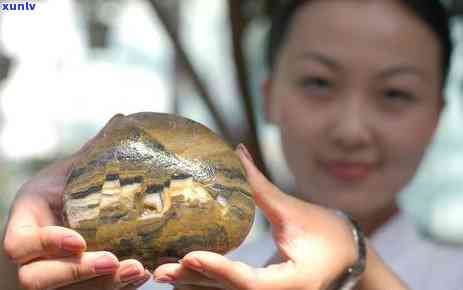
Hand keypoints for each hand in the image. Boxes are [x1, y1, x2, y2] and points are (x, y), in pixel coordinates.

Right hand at [2, 114, 150, 289]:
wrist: (74, 213)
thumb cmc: (69, 189)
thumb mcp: (74, 169)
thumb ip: (93, 152)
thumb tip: (122, 118)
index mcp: (27, 223)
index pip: (19, 244)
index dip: (44, 244)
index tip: (77, 238)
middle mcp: (36, 256)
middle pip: (38, 279)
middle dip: (75, 272)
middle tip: (112, 259)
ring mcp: (55, 275)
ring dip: (105, 284)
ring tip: (138, 269)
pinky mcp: (78, 285)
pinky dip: (118, 287)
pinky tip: (143, 273)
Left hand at [152, 144, 358, 289]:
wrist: (347, 256)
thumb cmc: (328, 232)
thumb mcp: (293, 210)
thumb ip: (260, 187)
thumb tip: (237, 151)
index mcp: (295, 282)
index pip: (251, 283)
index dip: (219, 271)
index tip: (190, 256)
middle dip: (197, 281)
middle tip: (161, 268)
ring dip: (196, 286)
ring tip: (162, 272)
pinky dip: (208, 284)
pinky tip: (184, 275)